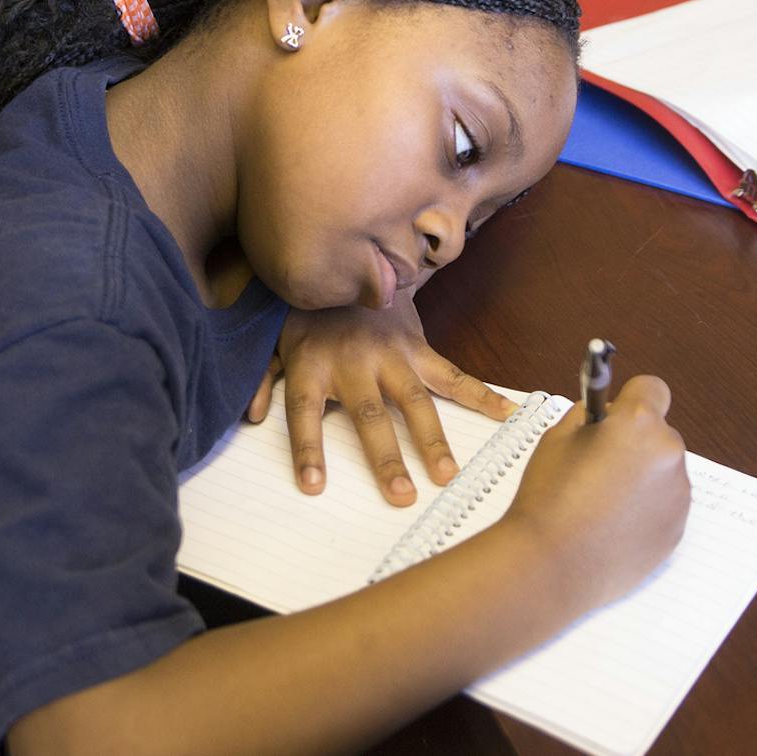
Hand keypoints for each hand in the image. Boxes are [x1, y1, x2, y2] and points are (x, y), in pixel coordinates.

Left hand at [248, 299, 517, 506]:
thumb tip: (250, 416)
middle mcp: (353, 362)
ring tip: (446, 474)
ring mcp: (391, 355)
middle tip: (401, 495)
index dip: (309, 448)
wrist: (345, 261)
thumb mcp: (271, 341)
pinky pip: (451, 374)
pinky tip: (507, 412)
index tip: (314, 485)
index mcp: (313, 365)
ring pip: (414, 401)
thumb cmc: (306, 313)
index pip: (305, 412)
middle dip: (387, 458)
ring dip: (432, 439)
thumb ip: (262, 378)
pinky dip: (481, 394)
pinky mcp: (417, 348)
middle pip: (369, 417)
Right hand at [504, 377, 690, 610]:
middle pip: (659, 434)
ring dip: (643, 478)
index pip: (652, 389)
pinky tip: (613, 527)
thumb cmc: (549, 497)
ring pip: (663, 472)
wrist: (552, 565)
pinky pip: (665, 506)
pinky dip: (646, 510)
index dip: (630, 400)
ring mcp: (677, 496)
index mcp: (638, 424)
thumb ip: (588, 418)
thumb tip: (607, 417)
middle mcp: (668, 455)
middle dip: (636, 443)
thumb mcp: (556, 438)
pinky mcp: (677, 530)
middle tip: (600, 467)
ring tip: (603, 505)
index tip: (613, 418)